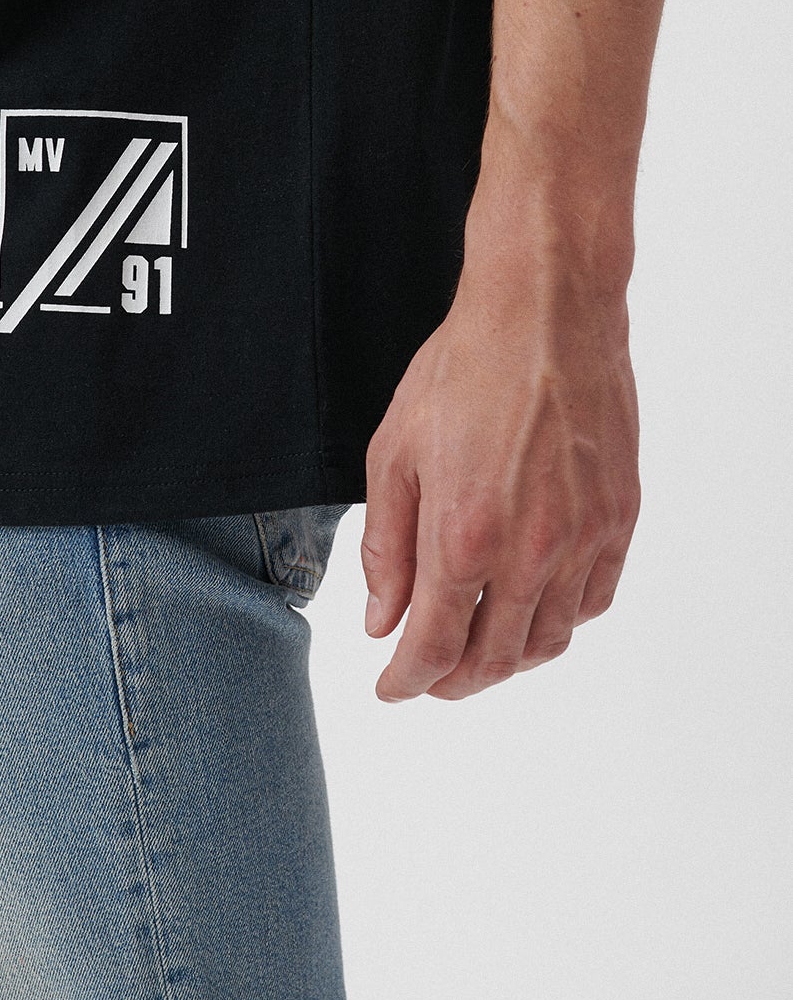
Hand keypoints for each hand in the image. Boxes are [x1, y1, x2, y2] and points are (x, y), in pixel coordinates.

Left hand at [362, 249, 640, 701]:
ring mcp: (583, 538)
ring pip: (549, 641)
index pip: (432, 648)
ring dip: (507, 660)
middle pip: (493, 659)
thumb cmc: (463, 369)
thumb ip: (385, 547)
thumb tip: (381, 619)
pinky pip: (593, 601)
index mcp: (461, 536)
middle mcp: (530, 551)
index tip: (390, 687)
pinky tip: (532, 607)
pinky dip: (558, 621)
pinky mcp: (619, 518)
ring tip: (477, 648)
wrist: (545, 311)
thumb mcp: (394, 453)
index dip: (407, 681)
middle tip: (427, 676)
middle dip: (452, 681)